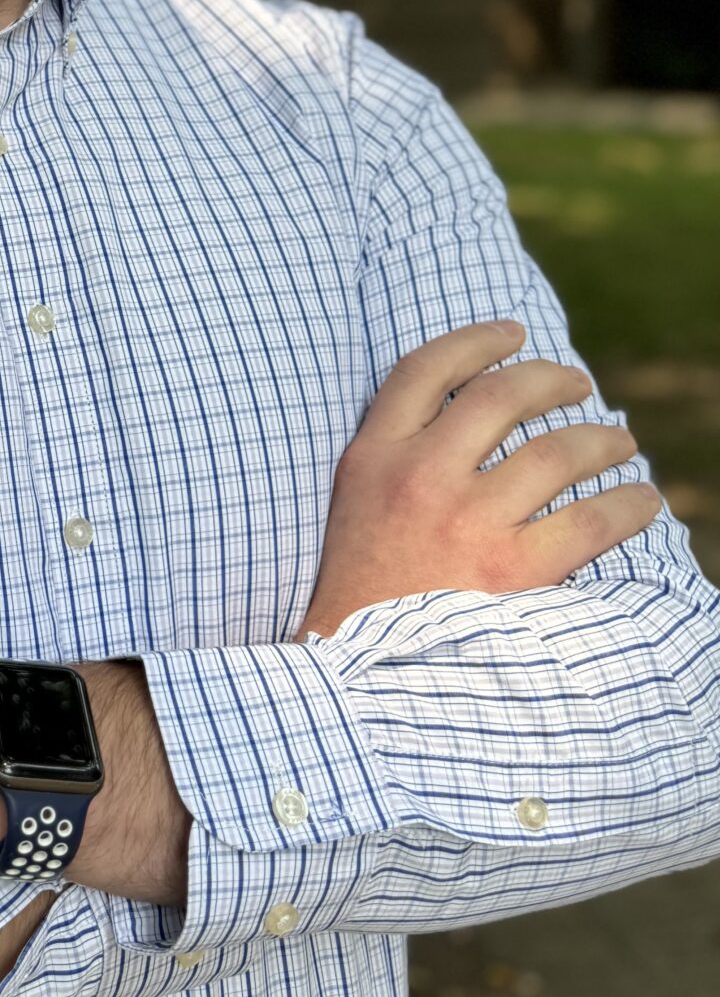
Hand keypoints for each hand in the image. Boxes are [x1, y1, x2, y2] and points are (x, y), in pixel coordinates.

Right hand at [300, 321, 660, 637]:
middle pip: (500, 396)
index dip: (475, 339)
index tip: (512, 331)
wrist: (354, 665)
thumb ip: (397, 451)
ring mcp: (466, 519)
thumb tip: (468, 412)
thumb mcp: (356, 498)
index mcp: (375, 454)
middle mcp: (420, 475)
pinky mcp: (508, 568)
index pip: (425, 368)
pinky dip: (625, 505)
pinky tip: (642, 500)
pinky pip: (588, 522)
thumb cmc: (362, 583)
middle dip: (551, 378)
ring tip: (620, 442)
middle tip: (579, 383)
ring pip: (555, 452)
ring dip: (601, 439)